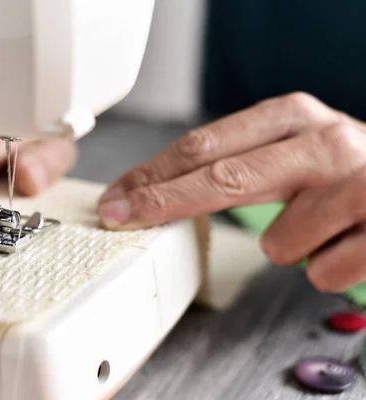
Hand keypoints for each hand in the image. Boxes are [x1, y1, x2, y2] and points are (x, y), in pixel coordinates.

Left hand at [98, 92, 365, 292]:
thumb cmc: (340, 171)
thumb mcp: (289, 148)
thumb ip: (235, 162)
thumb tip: (156, 192)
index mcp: (292, 117)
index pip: (204, 145)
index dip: (153, 175)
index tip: (116, 197)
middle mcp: (324, 141)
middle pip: (222, 178)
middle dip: (164, 203)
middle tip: (123, 217)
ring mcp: (358, 183)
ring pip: (279, 242)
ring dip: (288, 244)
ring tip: (318, 227)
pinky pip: (321, 271)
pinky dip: (325, 266)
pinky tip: (346, 243)